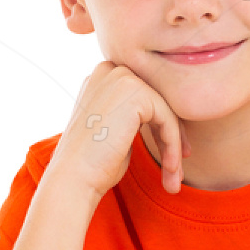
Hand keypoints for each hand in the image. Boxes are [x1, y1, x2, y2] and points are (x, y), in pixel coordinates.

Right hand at [43, 62, 190, 205]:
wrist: (73, 178)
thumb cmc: (93, 165)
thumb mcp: (115, 132)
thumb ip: (134, 117)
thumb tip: (165, 118)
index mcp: (102, 78)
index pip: (145, 98)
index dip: (160, 128)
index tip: (171, 158)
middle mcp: (109, 70)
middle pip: (157, 101)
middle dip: (171, 137)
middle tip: (176, 170)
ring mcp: (121, 77)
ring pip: (165, 111)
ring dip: (174, 147)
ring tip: (174, 179)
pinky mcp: (135, 91)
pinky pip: (167, 118)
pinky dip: (173, 146)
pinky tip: (170, 169)